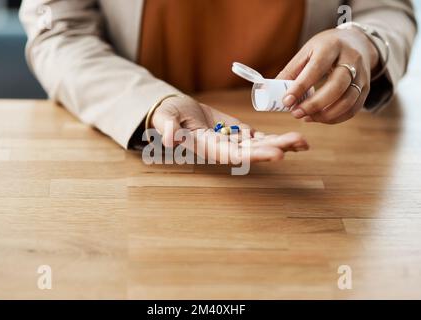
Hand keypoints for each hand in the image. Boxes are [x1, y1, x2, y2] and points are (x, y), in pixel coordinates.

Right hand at [151, 96, 308, 163]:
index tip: (277, 154)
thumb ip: (168, 129)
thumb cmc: (168, 116)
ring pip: (260, 145)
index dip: (256, 155)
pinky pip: (260, 137)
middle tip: (299, 143)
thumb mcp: (166, 120)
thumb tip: (168, 140)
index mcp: (208, 148)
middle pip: (253, 151)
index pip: (234, 154)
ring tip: (304, 142)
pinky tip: (295, 139)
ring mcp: (234, 141)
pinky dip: (277, 138)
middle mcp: (224, 149)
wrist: (176, 112)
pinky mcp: (239, 132)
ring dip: (281, 143)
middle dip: (276, 148)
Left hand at [277, 28, 378, 123]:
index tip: (286, 101)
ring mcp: (362, 74)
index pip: (316, 69)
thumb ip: (291, 72)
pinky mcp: (366, 88)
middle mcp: (351, 59)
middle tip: (296, 113)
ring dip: (325, 115)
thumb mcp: (307, 52)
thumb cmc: (325, 48)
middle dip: (314, 104)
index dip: (300, 87)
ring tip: (306, 117)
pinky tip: (318, 118)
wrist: (356, 42)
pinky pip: (353, 108)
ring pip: (348, 100)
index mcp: (331, 46)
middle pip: (337, 86)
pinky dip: (335, 118)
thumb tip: (272, 92)